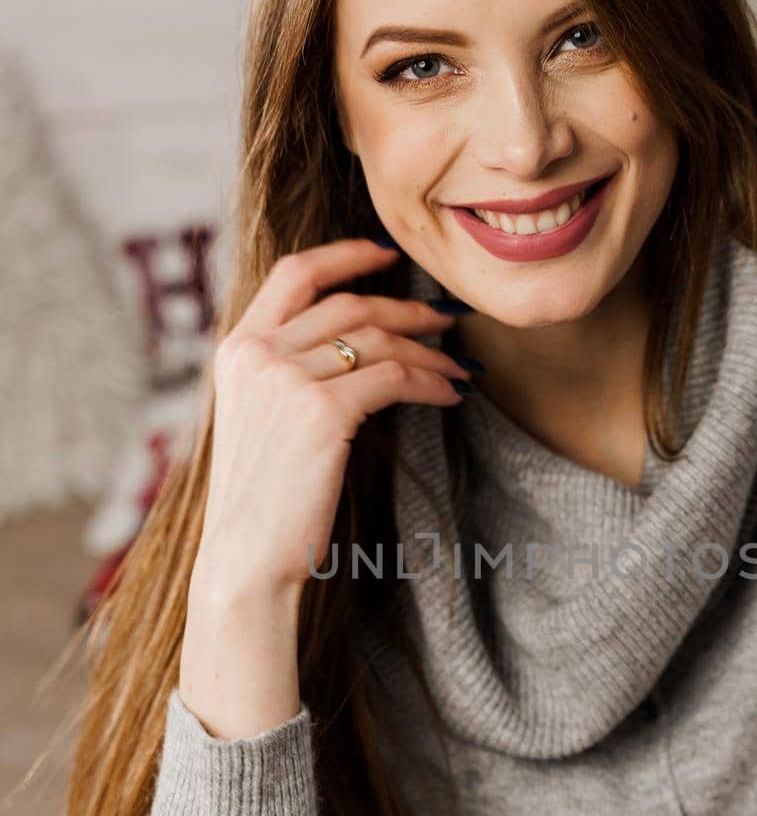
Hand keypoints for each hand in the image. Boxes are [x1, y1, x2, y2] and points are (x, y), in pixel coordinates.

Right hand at [194, 238, 466, 600]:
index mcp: (237, 349)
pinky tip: (449, 395)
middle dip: (407, 310)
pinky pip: (393, 378)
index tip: (387, 256)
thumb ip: (289, 375)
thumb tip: (356, 348)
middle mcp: (257, 353)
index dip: (346, 256)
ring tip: (459, 369)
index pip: (294, 274)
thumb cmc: (263, 502)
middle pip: (349, 304)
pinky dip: (430, 383)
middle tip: (447, 322)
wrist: (245, 559)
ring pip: (378, 341)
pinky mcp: (321, 410)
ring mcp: (286, 378)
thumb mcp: (261, 421)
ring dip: (429, 353)